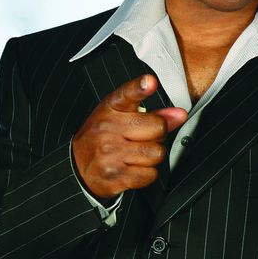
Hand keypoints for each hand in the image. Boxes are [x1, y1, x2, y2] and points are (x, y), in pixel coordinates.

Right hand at [71, 75, 187, 198]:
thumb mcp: (123, 118)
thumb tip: (180, 114)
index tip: (150, 82)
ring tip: (136, 154)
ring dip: (152, 157)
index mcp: (111, 109)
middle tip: (142, 139)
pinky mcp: (115, 176)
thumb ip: (154, 114)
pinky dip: (147, 174)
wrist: (77, 167)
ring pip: (157, 153)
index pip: (127, 94)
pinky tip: (132, 168)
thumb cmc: (104, 137)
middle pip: (159, 128)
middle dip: (158, 135)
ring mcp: (110, 153)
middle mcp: (108, 129)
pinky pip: (151, 174)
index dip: (140, 87)